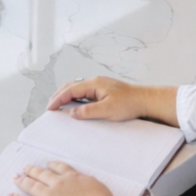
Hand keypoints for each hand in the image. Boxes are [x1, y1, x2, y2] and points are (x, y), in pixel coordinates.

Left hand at [9, 162, 124, 195]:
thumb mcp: (98, 187)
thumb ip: (87, 183)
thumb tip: (85, 182)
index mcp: (73, 177)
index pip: (60, 168)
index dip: (52, 165)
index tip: (48, 164)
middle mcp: (59, 183)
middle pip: (42, 174)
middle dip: (33, 170)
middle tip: (26, 168)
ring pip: (32, 185)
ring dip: (23, 180)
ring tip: (16, 177)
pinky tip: (11, 195)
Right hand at [46, 76, 178, 125]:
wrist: (146, 100)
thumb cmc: (130, 104)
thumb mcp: (108, 110)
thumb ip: (88, 111)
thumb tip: (72, 113)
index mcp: (94, 84)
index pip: (70, 90)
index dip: (58, 99)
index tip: (50, 108)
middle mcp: (95, 82)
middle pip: (71, 86)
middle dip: (59, 96)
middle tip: (50, 107)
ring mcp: (99, 85)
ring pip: (77, 88)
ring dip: (66, 96)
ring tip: (58, 106)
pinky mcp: (103, 91)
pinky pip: (84, 93)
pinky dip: (75, 98)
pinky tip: (75, 105)